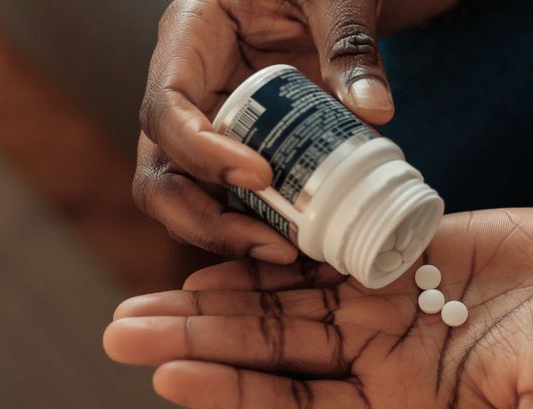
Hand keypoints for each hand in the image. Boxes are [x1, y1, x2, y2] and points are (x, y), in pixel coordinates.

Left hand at [104, 207, 532, 408]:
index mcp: (404, 401)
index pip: (299, 403)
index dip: (235, 392)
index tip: (169, 379)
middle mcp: (380, 351)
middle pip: (271, 347)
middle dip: (198, 338)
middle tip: (120, 331)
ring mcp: (388, 297)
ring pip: (284, 296)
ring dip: (217, 292)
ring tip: (146, 292)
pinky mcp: (404, 244)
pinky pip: (326, 240)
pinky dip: (275, 240)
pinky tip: (221, 237)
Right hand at [135, 0, 453, 261]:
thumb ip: (351, 44)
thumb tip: (373, 111)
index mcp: (190, 34)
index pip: (165, 106)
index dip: (201, 152)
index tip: (261, 176)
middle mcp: (183, 86)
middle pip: (159, 170)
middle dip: (203, 218)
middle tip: (272, 244)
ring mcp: (203, 125)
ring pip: (183, 197)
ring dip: (226, 234)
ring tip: (289, 252)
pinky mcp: (232, 151)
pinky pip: (224, 201)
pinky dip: (253, 228)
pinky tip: (296, 247)